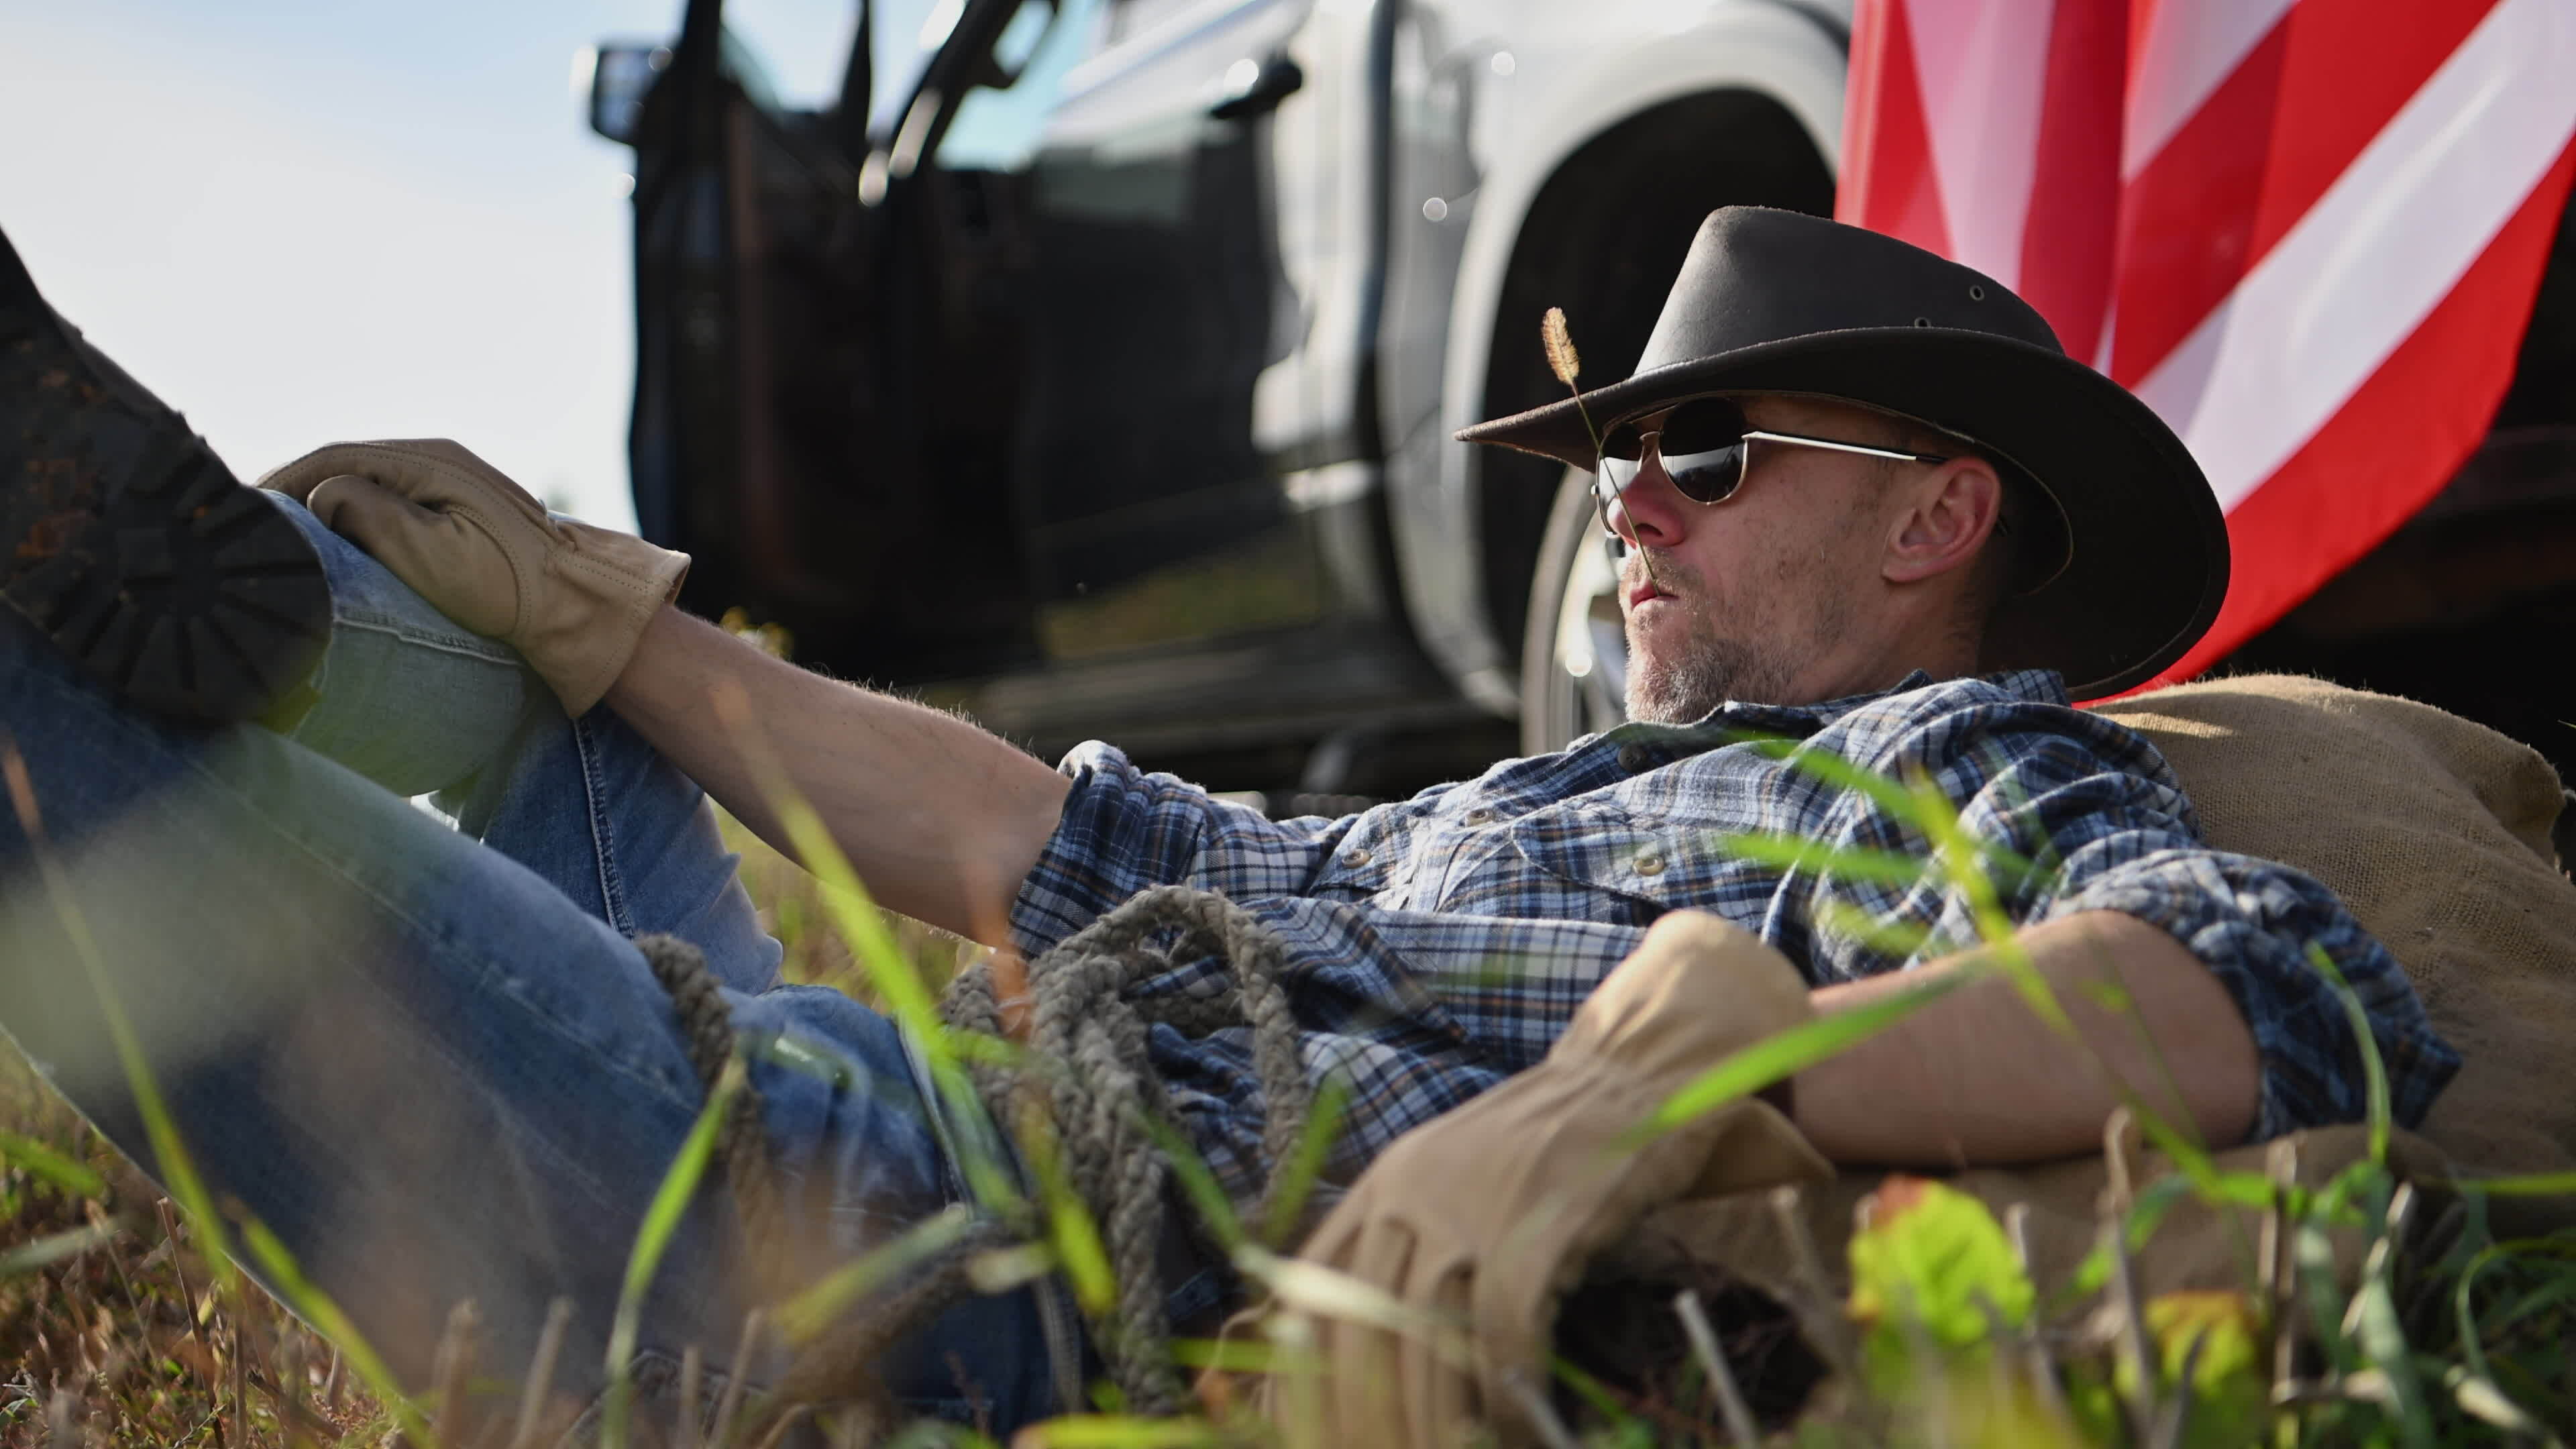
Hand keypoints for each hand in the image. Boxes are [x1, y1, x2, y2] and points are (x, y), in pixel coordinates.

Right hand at [260, 440, 687, 713]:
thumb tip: (322, 495)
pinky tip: (338, 544)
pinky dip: (357, 517)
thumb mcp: (428, 552)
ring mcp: (454, 483)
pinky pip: (393, 502)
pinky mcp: (462, 510)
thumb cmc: (507, 588)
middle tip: (251, 528)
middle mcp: (440, 460)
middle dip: (297, 492)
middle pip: (347, 465)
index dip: (282, 482)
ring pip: (368, 483)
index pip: (333, 457)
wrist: (578, 606)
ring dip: (325, 505)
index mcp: (429, 461)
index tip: (242, 510)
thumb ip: (367, 511)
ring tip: (285, 539)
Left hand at [1268, 911, 1830, 1446]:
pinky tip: (1521, 1428)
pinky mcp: (1542, 1227)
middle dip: (1369, 1422)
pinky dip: (1507, 1396)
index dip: (1300, 1378)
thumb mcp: (1450, 1180)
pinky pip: (1505, 1336)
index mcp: (1382, 1185)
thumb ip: (1402, 1245)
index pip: (1309, 1296)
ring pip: (1427, 1347)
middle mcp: (1412, 1193)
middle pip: (1361, 1336)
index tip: (1312, 1433)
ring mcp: (1475, 1208)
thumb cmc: (1548, 1143)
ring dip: (1437, 1425)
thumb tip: (1351, 1340)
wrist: (1635, 1072)